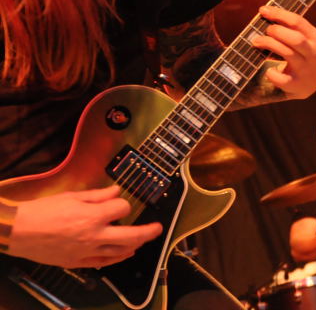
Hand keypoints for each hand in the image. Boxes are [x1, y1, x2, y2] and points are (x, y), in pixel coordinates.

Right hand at [7, 186, 162, 267]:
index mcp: (93, 216)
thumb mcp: (72, 196)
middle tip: (158, 228)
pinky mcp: (78, 262)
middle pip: (131, 235)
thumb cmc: (43, 211)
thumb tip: (117, 191)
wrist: (18, 231)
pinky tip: (125, 253)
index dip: (122, 203)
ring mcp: (87, 251)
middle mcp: (94, 236)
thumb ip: (98, 195)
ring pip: (120, 251)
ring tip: (144, 239)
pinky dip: (117, 258)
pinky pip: (104, 262)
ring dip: (136, 245)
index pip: (121, 208)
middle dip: (148, 231)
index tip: (118, 201)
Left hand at [253, 6, 315, 99]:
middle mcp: (313, 52)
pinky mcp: (298, 85)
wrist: (310, 83)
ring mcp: (307, 69)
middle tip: (264, 31)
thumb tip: (265, 12)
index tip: (262, 10)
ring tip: (256, 42)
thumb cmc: (300, 55)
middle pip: (295, 38)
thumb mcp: (302, 39)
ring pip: (288, 54)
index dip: (278, 14)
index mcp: (315, 37)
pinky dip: (273, 74)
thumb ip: (289, 27)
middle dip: (276, 31)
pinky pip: (283, 79)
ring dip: (269, 45)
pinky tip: (269, 71)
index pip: (297, 21)